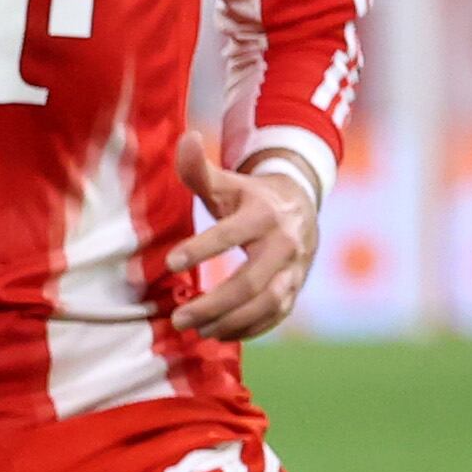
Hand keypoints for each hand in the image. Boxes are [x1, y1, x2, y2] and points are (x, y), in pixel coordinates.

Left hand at [166, 129, 320, 341]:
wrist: (300, 205)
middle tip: (179, 318)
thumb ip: (198, 168)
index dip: (203, 249)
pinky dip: (251, 329)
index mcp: (265, 214)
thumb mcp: (225, 181)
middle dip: (214, 303)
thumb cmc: (249, 196)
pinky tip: (220, 333)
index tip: (171, 264)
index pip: (233, 233)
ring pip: (268, 303)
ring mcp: (296, 269)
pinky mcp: (297, 287)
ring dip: (231, 321)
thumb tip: (185, 138)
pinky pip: (278, 314)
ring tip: (197, 329)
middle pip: (252, 281)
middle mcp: (286, 243)